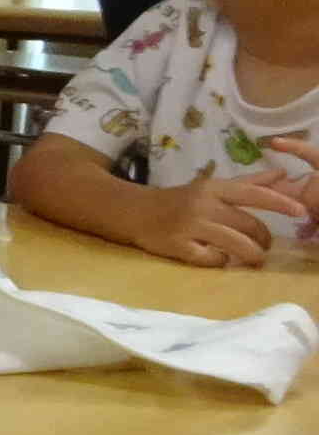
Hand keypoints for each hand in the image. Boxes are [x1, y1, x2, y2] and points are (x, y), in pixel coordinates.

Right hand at [136, 167, 310, 267]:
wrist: (133, 211)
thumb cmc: (178, 200)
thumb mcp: (210, 186)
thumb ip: (247, 183)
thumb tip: (281, 173)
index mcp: (214, 189)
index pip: (254, 194)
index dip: (280, 203)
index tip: (302, 212)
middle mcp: (203, 205)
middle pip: (248, 225)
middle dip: (264, 240)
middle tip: (266, 247)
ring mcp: (190, 226)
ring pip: (234, 245)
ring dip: (250, 255)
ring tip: (255, 260)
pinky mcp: (177, 246)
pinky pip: (210, 259)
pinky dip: (220, 261)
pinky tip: (219, 259)